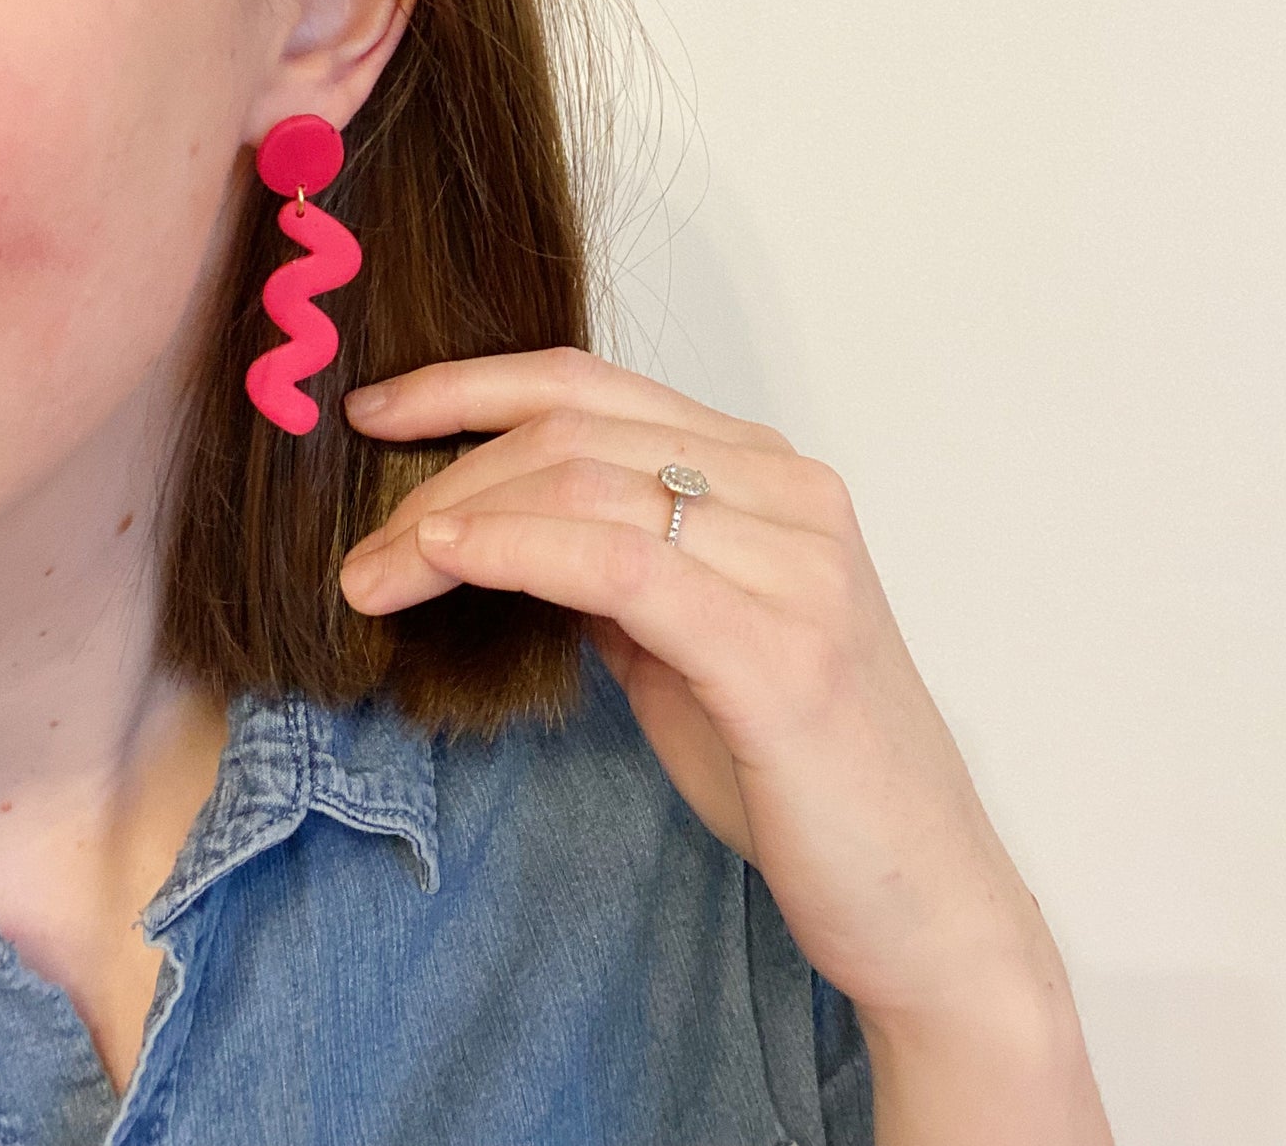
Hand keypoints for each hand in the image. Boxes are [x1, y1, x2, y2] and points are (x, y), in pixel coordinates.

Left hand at [338, 345, 1052, 1020]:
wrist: (923, 901)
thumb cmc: (801, 773)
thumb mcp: (690, 647)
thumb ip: (617, 573)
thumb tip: (503, 532)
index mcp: (772, 475)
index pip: (597, 386)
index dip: (472, 385)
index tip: (379, 413)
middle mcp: (792, 492)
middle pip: (577, 429)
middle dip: (446, 467)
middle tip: (362, 540)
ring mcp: (797, 563)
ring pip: (586, 483)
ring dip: (453, 518)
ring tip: (373, 574)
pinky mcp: (780, 649)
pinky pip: (617, 562)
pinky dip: (513, 548)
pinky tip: (446, 563)